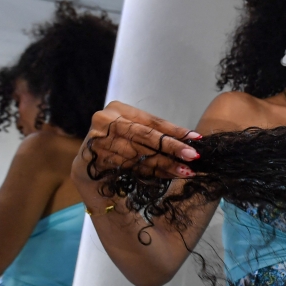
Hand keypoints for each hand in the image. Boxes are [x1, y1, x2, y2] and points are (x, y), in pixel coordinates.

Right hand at [77, 101, 200, 180]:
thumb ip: (156, 133)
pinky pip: (131, 168)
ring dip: (165, 165)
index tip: (195, 139)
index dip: (175, 131)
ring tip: (185, 172)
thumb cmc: (119, 143)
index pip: (151, 122)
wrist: (90, 162)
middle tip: (193, 157)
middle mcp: (105, 122)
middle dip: (172, 148)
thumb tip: (190, 140)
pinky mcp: (97, 160)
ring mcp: (98, 141)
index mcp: (118, 109)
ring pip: (140, 155)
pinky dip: (152, 173)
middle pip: (146, 137)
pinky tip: (169, 176)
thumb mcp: (136, 131)